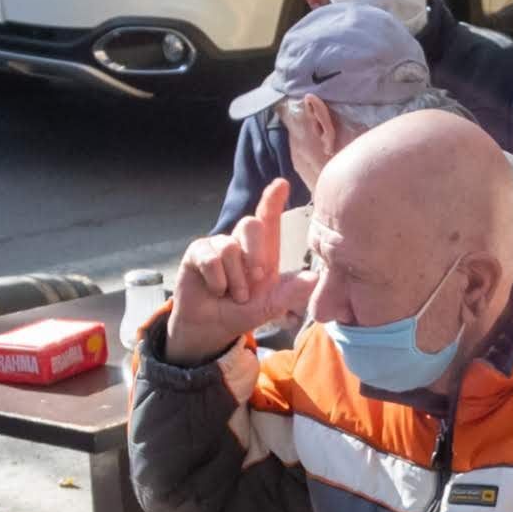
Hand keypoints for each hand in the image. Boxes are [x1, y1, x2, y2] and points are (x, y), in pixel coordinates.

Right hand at [165, 187, 309, 358]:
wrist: (212, 327)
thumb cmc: (243, 311)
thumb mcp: (271, 305)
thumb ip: (291, 292)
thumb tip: (315, 278)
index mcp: (263, 251)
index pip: (268, 218)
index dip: (273, 200)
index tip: (282, 184)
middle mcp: (240, 243)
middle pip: (252, 224)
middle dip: (256, 254)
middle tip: (256, 279)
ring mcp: (217, 245)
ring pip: (230, 248)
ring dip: (235, 279)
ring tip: (233, 295)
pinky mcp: (197, 253)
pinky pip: (210, 259)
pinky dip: (217, 281)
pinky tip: (216, 290)